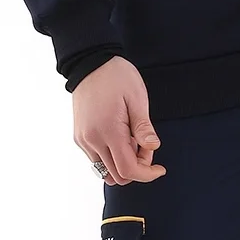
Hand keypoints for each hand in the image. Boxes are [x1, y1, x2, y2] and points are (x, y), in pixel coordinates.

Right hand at [72, 57, 166, 183]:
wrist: (89, 63)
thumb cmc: (117, 77)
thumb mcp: (137, 98)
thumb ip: (143, 127)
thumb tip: (153, 148)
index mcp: (108, 131)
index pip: (128, 170)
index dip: (147, 175)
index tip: (160, 169)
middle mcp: (92, 140)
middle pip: (117, 176)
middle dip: (137, 168)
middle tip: (146, 145)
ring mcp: (83, 140)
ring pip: (105, 170)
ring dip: (123, 163)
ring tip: (133, 139)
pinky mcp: (80, 137)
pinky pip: (97, 159)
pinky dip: (112, 157)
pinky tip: (121, 136)